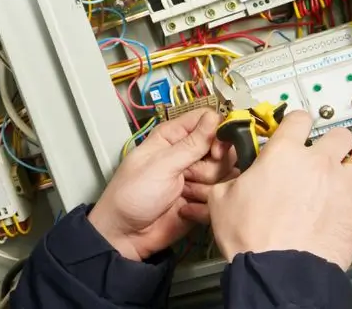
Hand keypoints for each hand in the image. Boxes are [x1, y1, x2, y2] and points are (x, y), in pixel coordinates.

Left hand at [88, 109, 234, 260]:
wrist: (126, 234)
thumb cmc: (132, 194)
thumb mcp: (161, 165)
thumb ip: (191, 144)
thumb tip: (213, 117)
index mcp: (172, 137)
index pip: (207, 120)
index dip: (217, 132)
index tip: (215, 151)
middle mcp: (187, 154)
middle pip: (222, 150)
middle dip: (210, 167)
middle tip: (189, 177)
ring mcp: (196, 178)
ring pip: (225, 175)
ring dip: (206, 189)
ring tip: (184, 196)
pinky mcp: (202, 200)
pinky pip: (220, 198)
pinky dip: (205, 207)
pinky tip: (186, 211)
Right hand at [208, 111, 351, 269]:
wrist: (277, 268)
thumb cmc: (251, 234)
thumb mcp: (222, 198)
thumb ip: (231, 180)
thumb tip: (230, 180)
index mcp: (284, 153)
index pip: (299, 118)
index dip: (296, 122)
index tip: (294, 129)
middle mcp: (318, 163)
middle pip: (340, 135)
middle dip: (333, 142)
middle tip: (322, 154)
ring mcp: (342, 185)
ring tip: (343, 176)